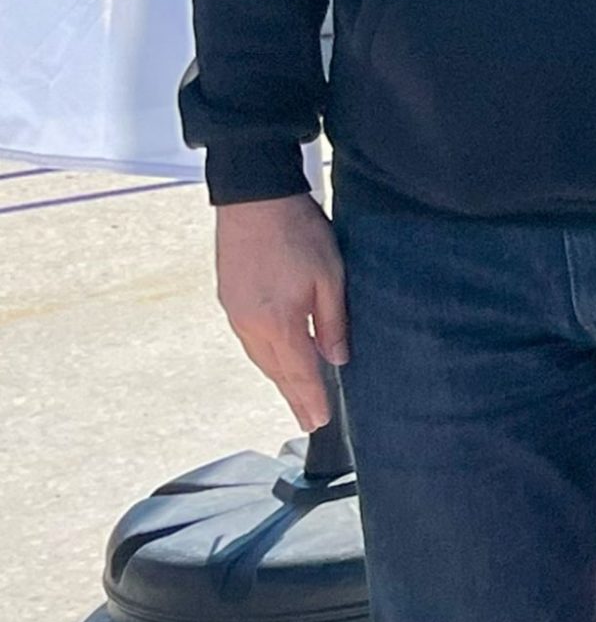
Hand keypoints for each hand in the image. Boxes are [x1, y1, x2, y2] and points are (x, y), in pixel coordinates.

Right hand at [214, 194, 347, 431]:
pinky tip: (276, 356)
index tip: (318, 421)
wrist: (254, 200)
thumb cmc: (296, 232)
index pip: (299, 373)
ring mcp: (236, 313)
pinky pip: (250, 339)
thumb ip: (333, 321)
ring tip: (295, 394)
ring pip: (261, 357)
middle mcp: (251, 326)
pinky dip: (266, 355)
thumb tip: (337, 357)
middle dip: (294, 396)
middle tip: (307, 419)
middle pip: (276, 371)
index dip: (310, 399)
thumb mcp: (330, 275)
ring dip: (279, 377)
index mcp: (278, 323)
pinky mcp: (230, 299)